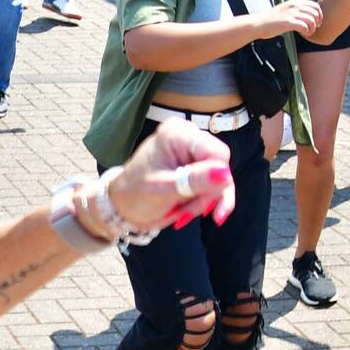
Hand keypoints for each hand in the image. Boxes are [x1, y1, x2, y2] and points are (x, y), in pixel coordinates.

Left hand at [104, 120, 237, 231]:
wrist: (124, 205)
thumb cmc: (136, 194)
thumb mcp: (162, 190)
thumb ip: (193, 181)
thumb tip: (225, 175)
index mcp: (177, 134)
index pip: (217, 153)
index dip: (215, 179)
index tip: (198, 200)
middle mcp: (188, 136)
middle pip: (221, 167)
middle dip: (206, 195)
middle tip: (183, 213)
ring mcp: (193, 151)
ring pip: (220, 180)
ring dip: (203, 202)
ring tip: (180, 215)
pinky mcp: (197, 166)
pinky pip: (215, 185)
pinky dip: (205, 202)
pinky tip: (189, 214)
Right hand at [252, 0, 321, 39]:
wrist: (257, 23)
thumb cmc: (271, 20)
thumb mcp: (286, 9)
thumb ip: (297, 10)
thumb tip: (310, 16)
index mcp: (295, 1)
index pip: (315, 6)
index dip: (319, 15)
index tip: (316, 23)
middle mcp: (294, 5)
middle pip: (315, 13)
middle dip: (317, 23)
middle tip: (312, 29)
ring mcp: (291, 13)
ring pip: (312, 20)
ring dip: (312, 28)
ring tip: (307, 32)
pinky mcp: (288, 22)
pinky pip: (305, 27)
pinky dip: (307, 32)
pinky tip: (303, 34)